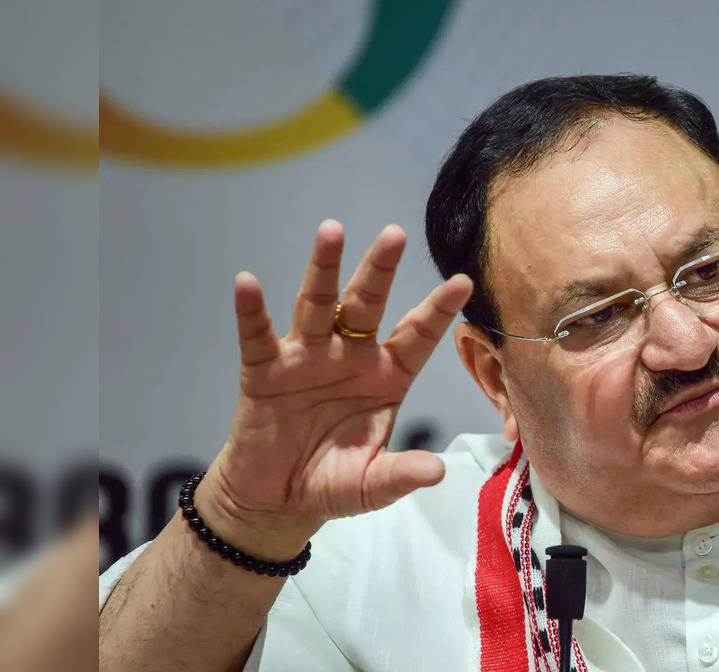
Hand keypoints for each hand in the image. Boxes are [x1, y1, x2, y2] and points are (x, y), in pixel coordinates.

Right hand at [195, 221, 472, 557]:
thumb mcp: (373, 485)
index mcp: (387, 376)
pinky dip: (251, 311)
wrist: (278, 498)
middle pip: (367, 304)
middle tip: (395, 234)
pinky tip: (247, 282)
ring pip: (318, 305)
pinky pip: (258, 336)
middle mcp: (350, 356)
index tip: (462, 282)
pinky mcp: (265, 371)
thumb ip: (401, 475)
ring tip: (331, 231)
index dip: (438, 311)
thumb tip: (437, 472)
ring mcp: (307, 358)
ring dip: (323, 269)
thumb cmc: (333, 480)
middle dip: (380, 270)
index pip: (416, 336)